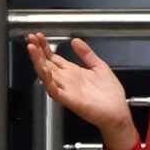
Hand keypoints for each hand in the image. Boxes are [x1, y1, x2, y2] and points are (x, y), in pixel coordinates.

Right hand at [26, 34, 139, 149]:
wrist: (118, 112)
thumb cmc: (110, 95)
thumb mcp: (99, 66)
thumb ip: (86, 53)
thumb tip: (75, 40)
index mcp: (72, 72)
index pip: (53, 57)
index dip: (44, 47)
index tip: (38, 36)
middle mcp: (66, 80)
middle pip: (46, 63)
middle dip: (37, 51)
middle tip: (31, 38)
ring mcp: (66, 90)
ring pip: (46, 75)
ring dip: (38, 62)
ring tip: (32, 49)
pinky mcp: (69, 100)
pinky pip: (54, 90)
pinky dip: (49, 80)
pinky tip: (45, 70)